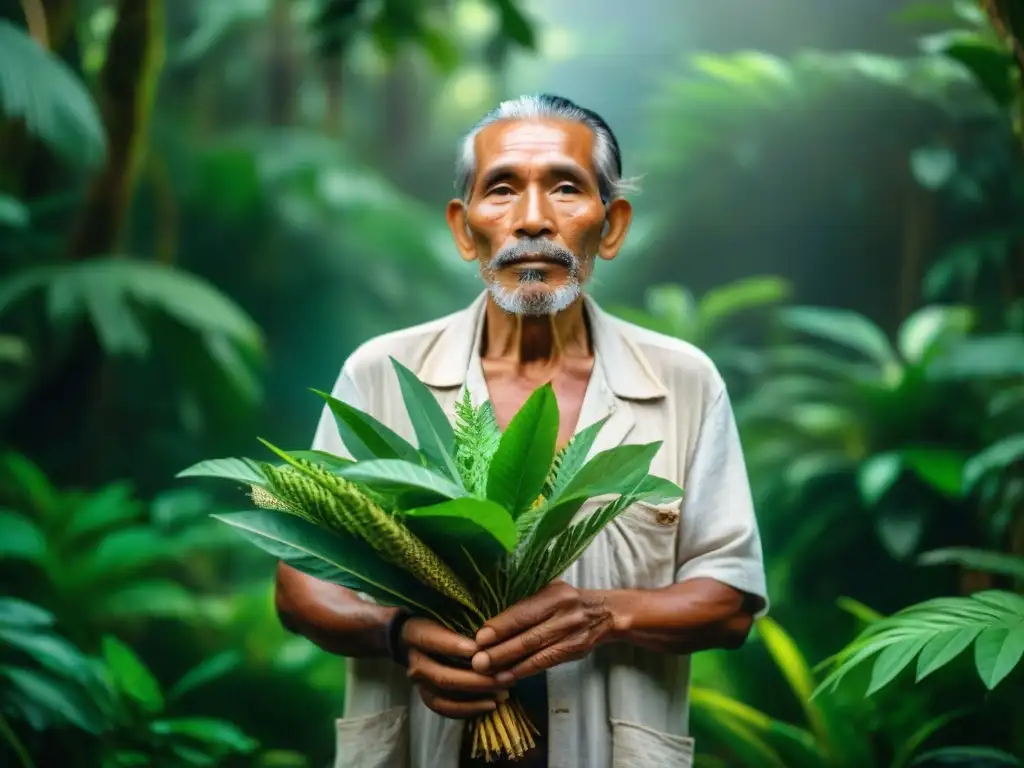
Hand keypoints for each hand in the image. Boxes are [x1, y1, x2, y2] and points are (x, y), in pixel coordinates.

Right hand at [401, 617, 513, 718]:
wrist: (413, 640)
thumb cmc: (439, 621)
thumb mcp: (446, 612)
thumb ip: (463, 621)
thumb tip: (490, 633)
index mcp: (416, 634)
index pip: (433, 641)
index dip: (455, 646)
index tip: (480, 649)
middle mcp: (415, 662)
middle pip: (444, 677)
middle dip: (477, 679)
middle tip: (506, 677)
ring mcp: (419, 683)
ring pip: (445, 697)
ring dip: (476, 698)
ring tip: (503, 693)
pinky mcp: (427, 696)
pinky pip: (446, 709)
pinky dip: (469, 709)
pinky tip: (492, 704)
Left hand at [471, 581, 615, 680]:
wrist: (606, 612)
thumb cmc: (568, 599)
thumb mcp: (550, 589)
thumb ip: (527, 600)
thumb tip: (490, 615)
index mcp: (555, 594)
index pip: (524, 612)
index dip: (501, 626)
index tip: (479, 638)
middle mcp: (564, 613)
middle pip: (528, 635)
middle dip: (500, 650)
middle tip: (477, 661)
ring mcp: (571, 634)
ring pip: (535, 652)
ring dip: (509, 664)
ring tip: (486, 673)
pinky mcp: (574, 651)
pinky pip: (545, 663)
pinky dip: (524, 671)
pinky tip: (507, 677)